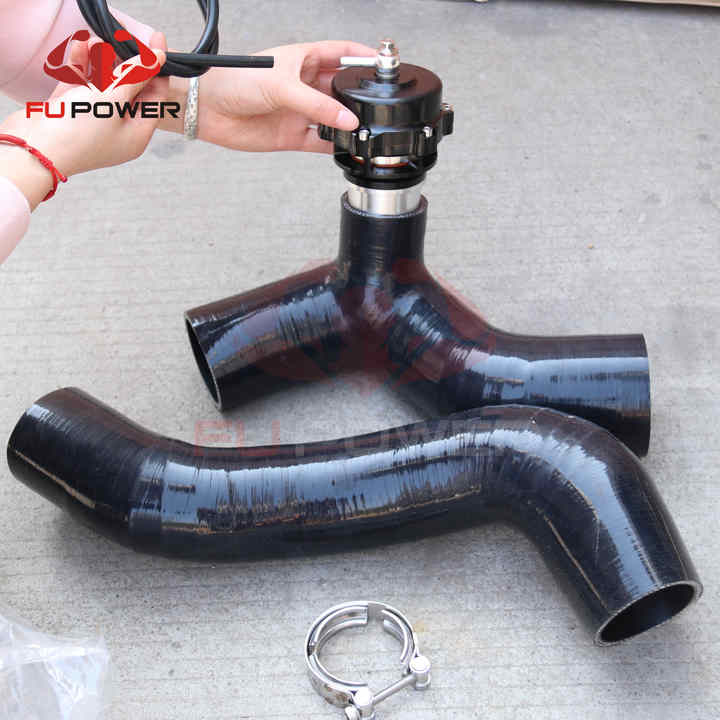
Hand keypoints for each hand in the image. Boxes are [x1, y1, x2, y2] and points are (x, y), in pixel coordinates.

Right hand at [0, 35, 166, 207]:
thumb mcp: (113, 100)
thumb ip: (134, 77)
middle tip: (123, 39)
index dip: (157, 71)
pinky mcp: (71, 110)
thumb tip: (156, 59)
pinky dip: (82, 66)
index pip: (155, 98)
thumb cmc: (78, 132)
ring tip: (96, 42)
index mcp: (136, 134)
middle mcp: (118, 129)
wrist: (33, 149)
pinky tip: (80, 48)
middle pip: (131, 89)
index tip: (158, 44)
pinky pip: (82, 84)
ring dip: (102, 62)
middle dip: (126, 63)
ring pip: (105, 84)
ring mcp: (94, 120)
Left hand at [158, 39, 375, 152]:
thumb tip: (347, 119)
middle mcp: (304, 85)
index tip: (384, 63)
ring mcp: (299, 111)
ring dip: (348, 124)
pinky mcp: (292, 135)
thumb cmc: (234, 82)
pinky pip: (321, 141)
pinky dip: (335, 145)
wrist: (208, 110)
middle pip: (341, 88)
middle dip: (359, 95)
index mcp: (303, 59)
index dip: (362, 56)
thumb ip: (316, 105)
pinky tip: (346, 147)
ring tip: (365, 129)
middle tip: (378, 104)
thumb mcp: (281, 86)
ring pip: (333, 117)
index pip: (341, 53)